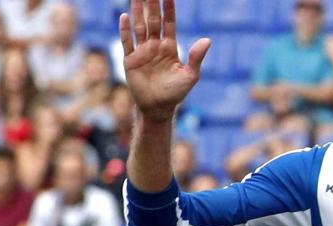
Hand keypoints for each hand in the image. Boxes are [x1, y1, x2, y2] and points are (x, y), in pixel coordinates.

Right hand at [120, 0, 209, 122]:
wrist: (158, 108)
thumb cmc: (176, 93)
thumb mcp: (190, 75)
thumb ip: (196, 57)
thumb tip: (208, 40)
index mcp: (169, 48)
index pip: (168, 23)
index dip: (168, 9)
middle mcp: (155, 46)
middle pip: (152, 20)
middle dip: (151, 4)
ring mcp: (142, 52)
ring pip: (138, 27)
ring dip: (137, 11)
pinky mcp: (130, 60)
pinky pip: (127, 42)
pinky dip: (125, 30)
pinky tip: (124, 16)